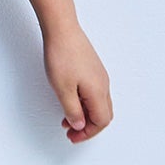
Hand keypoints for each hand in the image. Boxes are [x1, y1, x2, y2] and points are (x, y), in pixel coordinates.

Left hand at [43, 23, 112, 142]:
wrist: (61, 28)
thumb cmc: (61, 55)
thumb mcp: (62, 89)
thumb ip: (72, 110)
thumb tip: (79, 125)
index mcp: (99, 92)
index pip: (101, 122)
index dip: (87, 133)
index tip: (72, 136)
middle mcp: (103, 84)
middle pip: (103, 114)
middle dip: (88, 126)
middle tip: (71, 131)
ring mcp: (99, 74)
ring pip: (98, 103)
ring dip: (85, 113)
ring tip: (67, 116)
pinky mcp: (92, 66)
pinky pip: (94, 91)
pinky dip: (84, 101)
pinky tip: (70, 98)